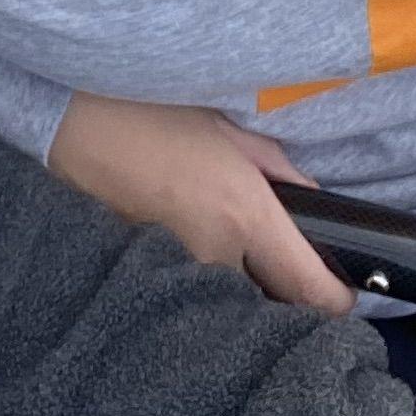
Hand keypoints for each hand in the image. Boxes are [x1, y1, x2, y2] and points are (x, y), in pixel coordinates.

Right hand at [48, 94, 354, 313]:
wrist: (72, 123)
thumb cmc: (152, 114)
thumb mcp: (230, 130)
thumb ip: (280, 171)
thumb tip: (314, 202)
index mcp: (244, 215)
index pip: (309, 290)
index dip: (336, 301)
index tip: (344, 294)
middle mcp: (214, 255)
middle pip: (271, 302)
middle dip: (285, 289)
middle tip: (286, 260)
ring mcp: (175, 273)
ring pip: (229, 300)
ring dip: (241, 283)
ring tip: (229, 242)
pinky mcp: (145, 276)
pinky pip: (190, 289)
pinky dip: (202, 278)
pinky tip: (191, 239)